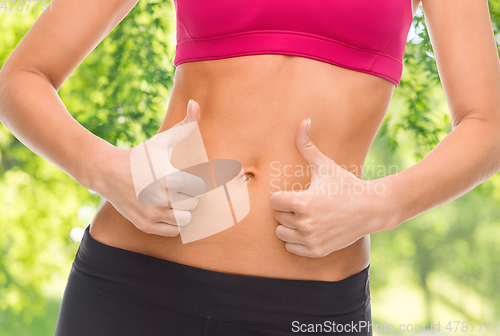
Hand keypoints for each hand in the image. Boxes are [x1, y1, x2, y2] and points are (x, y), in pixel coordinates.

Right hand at [92, 99, 205, 236]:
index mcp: (169, 178)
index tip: (184, 176)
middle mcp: (161, 199)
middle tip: (176, 187)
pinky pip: (173, 231)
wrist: (106, 172)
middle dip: (188, 196)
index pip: (199, 188)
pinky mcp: (145, 225)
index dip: (194, 182)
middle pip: (194, 205)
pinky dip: (173, 223)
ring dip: (182, 210)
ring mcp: (152, 214)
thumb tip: (196, 104)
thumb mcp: (162, 140)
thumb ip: (185, 126)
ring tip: (172, 198)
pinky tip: (165, 209)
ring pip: (185, 220)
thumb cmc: (140, 156)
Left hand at [270, 118, 393, 257]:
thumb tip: (302, 120)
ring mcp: (311, 239)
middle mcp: (305, 224)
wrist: (372, 209)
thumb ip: (307, 145)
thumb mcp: (325, 165)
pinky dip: (296, 241)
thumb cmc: (346, 184)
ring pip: (281, 233)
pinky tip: (310, 229)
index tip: (297, 192)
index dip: (283, 195)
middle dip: (288, 209)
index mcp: (303, 202)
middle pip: (278, 217)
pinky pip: (291, 248)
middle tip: (306, 204)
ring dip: (289, 225)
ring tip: (305, 216)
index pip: (274, 201)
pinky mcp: (317, 251)